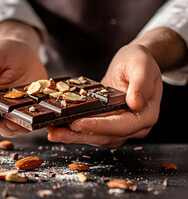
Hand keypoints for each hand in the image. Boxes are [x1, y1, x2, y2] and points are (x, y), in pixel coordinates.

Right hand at [0, 21, 46, 137]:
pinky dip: (34, 121)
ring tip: (26, 119)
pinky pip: (31, 121)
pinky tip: (38, 115)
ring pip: (15, 128)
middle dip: (4, 125)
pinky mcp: (30, 108)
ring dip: (19, 126)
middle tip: (11, 119)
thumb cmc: (3, 53)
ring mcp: (16, 110)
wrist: (23, 51)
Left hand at [47, 44, 162, 146]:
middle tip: (56, 133)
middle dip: (79, 135)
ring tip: (53, 132)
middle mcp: (134, 126)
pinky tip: (59, 127)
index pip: (121, 125)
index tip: (78, 123)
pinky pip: (91, 130)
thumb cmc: (138, 61)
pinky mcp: (107, 124)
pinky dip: (75, 131)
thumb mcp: (141, 65)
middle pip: (105, 136)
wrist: (132, 64)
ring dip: (73, 136)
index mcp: (145, 114)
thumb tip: (135, 104)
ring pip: (95, 137)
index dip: (99, 125)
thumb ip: (141, 83)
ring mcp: (120, 127)